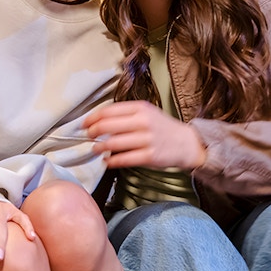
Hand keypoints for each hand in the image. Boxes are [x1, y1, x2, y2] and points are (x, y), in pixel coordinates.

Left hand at [83, 100, 206, 170]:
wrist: (186, 143)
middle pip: (107, 126)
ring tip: (95, 149)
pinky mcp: (150, 156)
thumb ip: (125, 114)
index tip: (84, 123)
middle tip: (88, 136)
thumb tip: (99, 120)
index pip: (108, 111)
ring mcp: (146, 139)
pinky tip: (107, 161)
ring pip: (113, 143)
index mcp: (140, 108)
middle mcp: (143, 122)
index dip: (92, 118)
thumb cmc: (162, 127)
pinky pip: (124, 159)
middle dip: (92, 132)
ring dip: (99, 147)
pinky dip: (112, 161)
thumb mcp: (146, 112)